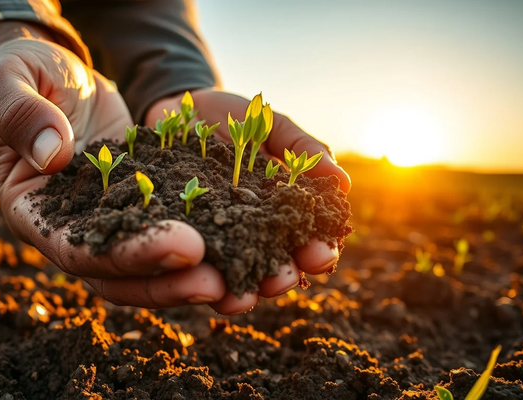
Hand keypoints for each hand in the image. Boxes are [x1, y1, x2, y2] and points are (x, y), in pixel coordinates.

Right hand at [0, 23, 230, 311]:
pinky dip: (211, 231)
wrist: (54, 70)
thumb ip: (22, 115)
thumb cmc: (20, 73)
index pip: (78, 250)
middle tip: (222, 280)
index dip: (129, 255)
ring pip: (153, 261)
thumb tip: (53, 156)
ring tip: (242, 272)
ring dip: (196, 271)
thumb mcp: (9, 83)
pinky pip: (177, 221)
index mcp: (33, 212)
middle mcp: (74, 227)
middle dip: (170, 280)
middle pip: (121, 273)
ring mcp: (112, 216)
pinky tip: (248, 231)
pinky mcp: (144, 198)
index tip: (183, 248)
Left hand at [146, 88, 351, 313]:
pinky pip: (194, 265)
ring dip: (242, 290)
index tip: (320, 253)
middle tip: (281, 279)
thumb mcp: (270, 125)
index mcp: (284, 209)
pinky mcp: (186, 239)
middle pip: (276, 266)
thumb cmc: (234, 117)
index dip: (319, 249)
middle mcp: (255, 232)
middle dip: (282, 276)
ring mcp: (220, 237)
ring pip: (236, 274)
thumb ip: (304, 149)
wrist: (180, 108)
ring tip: (243, 296)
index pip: (309, 239)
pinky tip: (203, 283)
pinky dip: (199, 277)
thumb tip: (342, 183)